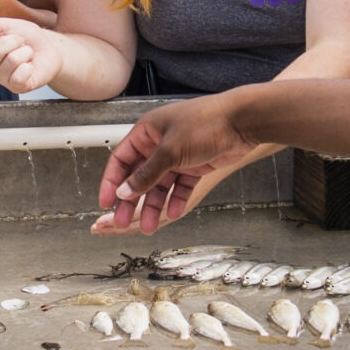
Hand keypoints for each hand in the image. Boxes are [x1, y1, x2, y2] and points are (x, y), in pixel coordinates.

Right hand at [0, 16, 62, 95]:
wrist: (50, 48)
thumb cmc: (27, 38)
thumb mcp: (7, 24)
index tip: (1, 27)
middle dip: (13, 41)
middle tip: (21, 42)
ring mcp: (2, 78)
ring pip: (11, 61)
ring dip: (25, 52)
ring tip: (27, 53)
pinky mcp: (16, 87)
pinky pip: (19, 76)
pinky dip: (28, 67)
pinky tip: (30, 66)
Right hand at [95, 90, 259, 234]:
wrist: (242, 122)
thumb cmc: (205, 123)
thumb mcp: (169, 151)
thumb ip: (146, 174)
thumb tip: (124, 191)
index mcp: (147, 132)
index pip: (121, 159)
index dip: (112, 181)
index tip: (107, 202)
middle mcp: (159, 144)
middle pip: (139, 176)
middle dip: (132, 199)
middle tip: (124, 221)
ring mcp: (177, 155)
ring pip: (160, 185)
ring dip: (154, 205)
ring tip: (149, 227)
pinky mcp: (195, 165)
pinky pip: (181, 186)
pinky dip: (177, 199)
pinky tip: (175, 212)